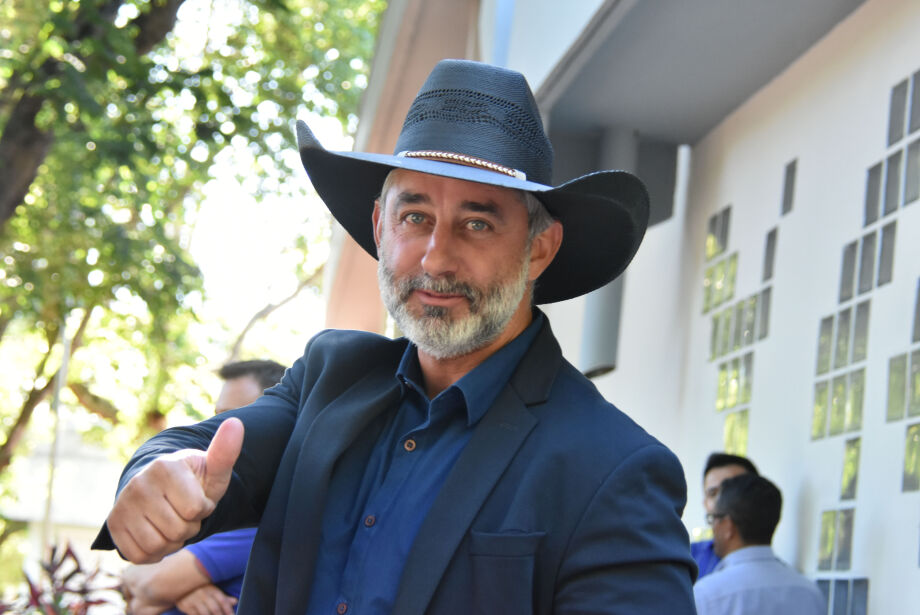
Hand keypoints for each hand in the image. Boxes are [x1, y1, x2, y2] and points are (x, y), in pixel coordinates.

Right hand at [107, 418, 243, 562]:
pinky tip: (157, 533)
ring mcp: (122, 505)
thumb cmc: (195, 481)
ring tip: (172, 522)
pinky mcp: (113, 526)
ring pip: (158, 545)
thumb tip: (236, 422)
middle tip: (184, 512)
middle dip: (189, 527)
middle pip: (178, 530)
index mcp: (165, 466)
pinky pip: (140, 555)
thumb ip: (225, 451)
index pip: (195, 509)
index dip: (203, 509)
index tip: (198, 498)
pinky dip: (154, 552)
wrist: (162, 489)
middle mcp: (138, 483)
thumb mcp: (213, 469)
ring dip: (172, 541)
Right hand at [175, 584, 237, 614]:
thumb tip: (235, 601)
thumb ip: (223, 597)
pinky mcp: (186, 606)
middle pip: (215, 608)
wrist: (179, 584)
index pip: (222, 600)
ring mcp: (194, 600)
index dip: (228, 610)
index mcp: (212, 589)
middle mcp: (204, 594)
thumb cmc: (199, 588)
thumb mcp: (212, 590)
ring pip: (205, 613)